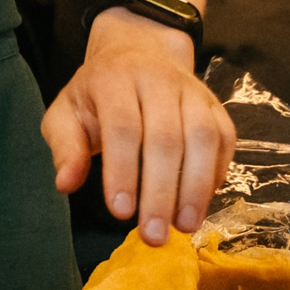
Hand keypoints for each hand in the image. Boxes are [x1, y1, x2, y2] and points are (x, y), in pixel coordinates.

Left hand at [42, 7, 233, 243]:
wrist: (137, 53)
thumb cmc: (96, 94)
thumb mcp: (66, 113)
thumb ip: (65, 147)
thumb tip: (65, 184)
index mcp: (114, 79)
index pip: (123, 127)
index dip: (122, 172)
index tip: (120, 213)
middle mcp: (158, 80)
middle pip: (166, 139)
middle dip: (161, 193)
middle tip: (154, 236)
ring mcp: (192, 91)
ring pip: (202, 139)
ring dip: (195, 188)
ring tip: (183, 227)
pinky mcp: (216, 105)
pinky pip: (224, 139)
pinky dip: (216, 173)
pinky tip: (201, 203)